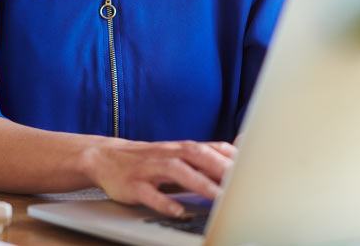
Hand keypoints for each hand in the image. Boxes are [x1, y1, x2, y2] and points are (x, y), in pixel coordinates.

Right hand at [84, 140, 237, 216]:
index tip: (253, 171)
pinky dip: (164, 202)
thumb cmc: (150, 160)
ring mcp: (150, 169)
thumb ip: (208, 155)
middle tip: (240, 184)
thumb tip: (241, 151)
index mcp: (181, 148)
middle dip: (220, 168)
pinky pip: (149, 193)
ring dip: (199, 184)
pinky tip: (178, 211)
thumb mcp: (179, 154)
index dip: (233, 158)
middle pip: (197, 155)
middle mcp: (168, 154)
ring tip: (218, 198)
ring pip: (176, 171)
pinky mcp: (133, 184)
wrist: (106, 158)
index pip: (212, 148)